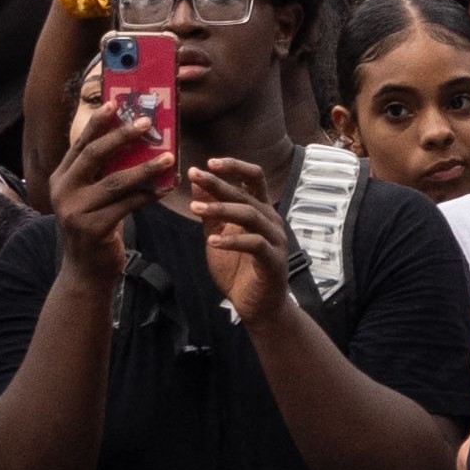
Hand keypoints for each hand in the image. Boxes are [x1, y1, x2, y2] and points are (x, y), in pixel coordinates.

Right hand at [46, 93, 164, 276]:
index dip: (98, 122)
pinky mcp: (92, 229)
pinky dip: (149, 195)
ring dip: (146, 168)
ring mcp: (74, 211)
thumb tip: (140, 141)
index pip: (80, 143)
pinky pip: (127, 206)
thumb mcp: (92, 195)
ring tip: (169, 157)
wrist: (86, 270)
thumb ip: (105, 172)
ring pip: (115, 181)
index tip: (116, 102)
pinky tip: (166, 187)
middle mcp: (63, 191)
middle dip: (122, 136)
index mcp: (61, 177)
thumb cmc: (96, 225)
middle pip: (94, 155)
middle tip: (148, 123)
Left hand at [188, 158, 295, 326]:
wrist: (258, 306)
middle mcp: (271, 220)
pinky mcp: (274, 260)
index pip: (253, 178)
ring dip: (222, 209)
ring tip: (196, 209)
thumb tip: (198, 185)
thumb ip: (211, 214)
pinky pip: (255, 245)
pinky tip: (212, 242)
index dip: (234, 167)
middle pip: (247, 194)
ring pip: (250, 215)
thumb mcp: (218, 237)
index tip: (208, 162)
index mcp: (260, 210)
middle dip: (219, 183)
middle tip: (194, 175)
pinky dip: (233, 241)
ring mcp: (275, 240)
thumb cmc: (239, 270)